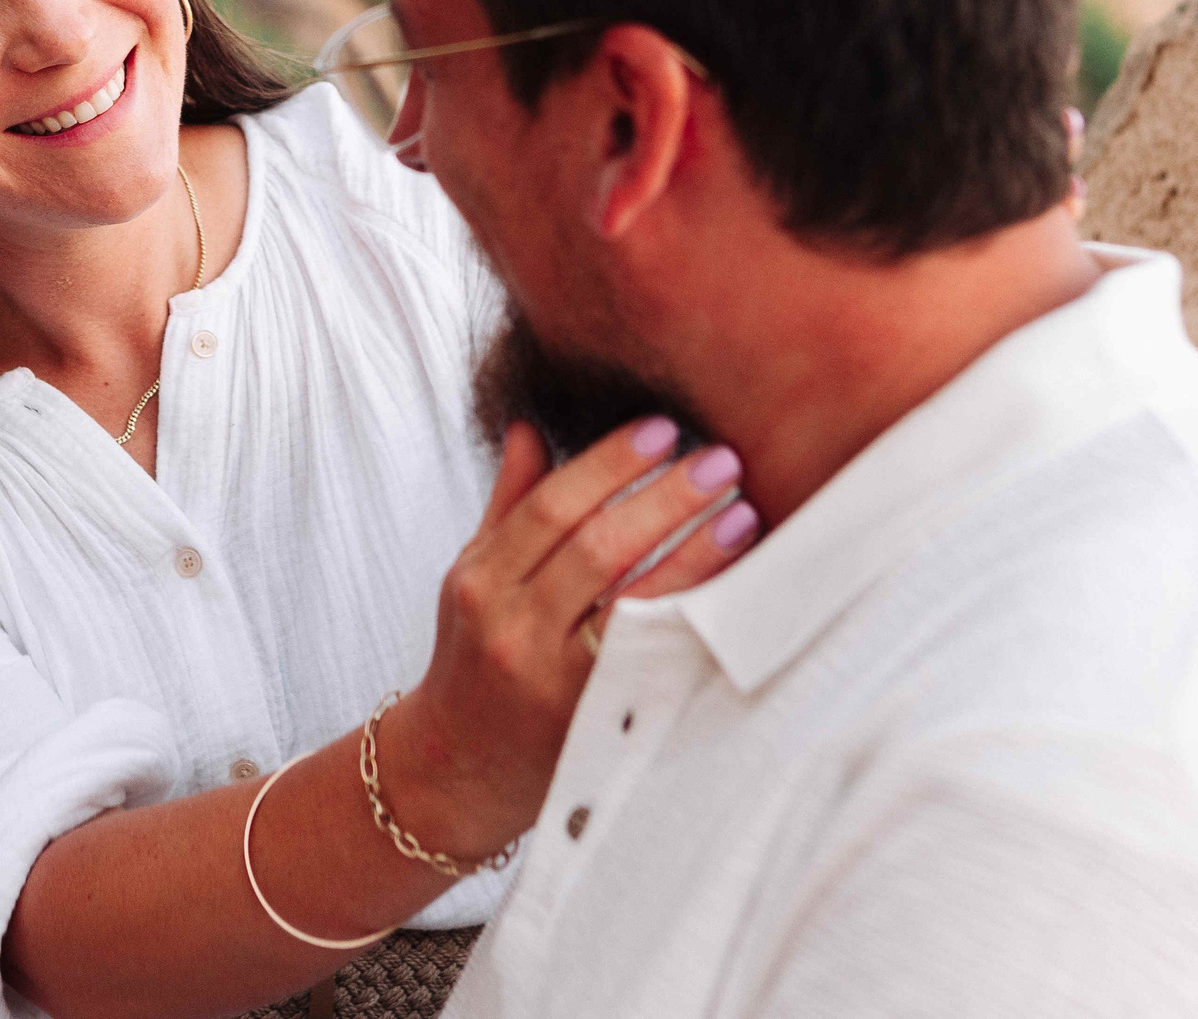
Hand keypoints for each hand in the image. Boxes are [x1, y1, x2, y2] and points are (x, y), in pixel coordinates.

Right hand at [381, 415, 759, 860]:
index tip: (663, 428)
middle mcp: (513, 630)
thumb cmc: (474, 661)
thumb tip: (532, 426)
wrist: (455, 771)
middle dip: (665, 498)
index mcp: (479, 583)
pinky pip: (656, 660)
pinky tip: (733, 588)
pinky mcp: (596, 722)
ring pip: (634, 605)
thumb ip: (508, 504)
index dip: (610, 462)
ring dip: (696, 553)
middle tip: (720, 458)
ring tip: (742, 512)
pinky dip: (696, 618)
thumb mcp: (473, 578)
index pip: (550, 508)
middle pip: (596, 548)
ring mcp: (556, 682)